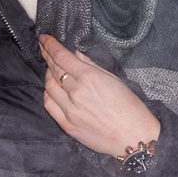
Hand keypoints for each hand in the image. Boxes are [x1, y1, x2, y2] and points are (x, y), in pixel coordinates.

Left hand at [39, 34, 159, 157]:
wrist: (134, 138)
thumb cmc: (130, 107)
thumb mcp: (114, 80)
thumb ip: (92, 65)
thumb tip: (75, 54)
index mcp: (89, 77)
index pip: (61, 56)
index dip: (50, 45)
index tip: (44, 38)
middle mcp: (76, 92)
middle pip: (53, 69)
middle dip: (47, 56)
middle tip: (44, 49)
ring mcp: (70, 109)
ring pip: (49, 86)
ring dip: (47, 75)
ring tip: (51, 69)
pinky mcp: (67, 125)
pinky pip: (49, 105)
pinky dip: (48, 94)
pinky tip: (51, 89)